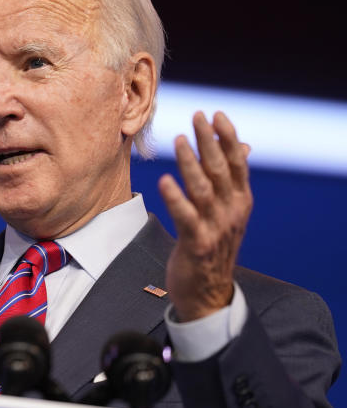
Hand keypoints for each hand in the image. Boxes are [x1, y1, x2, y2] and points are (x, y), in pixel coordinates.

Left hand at [158, 111, 252, 321]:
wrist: (208, 293)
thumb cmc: (212, 246)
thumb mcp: (228, 212)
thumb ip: (231, 181)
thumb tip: (243, 148)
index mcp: (240, 201)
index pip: (236, 163)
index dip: (227, 138)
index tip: (216, 115)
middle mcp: (231, 212)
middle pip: (220, 170)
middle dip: (209, 141)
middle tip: (197, 116)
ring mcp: (215, 228)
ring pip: (203, 189)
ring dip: (190, 163)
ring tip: (179, 140)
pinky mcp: (196, 244)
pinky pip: (185, 217)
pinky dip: (175, 198)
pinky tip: (164, 180)